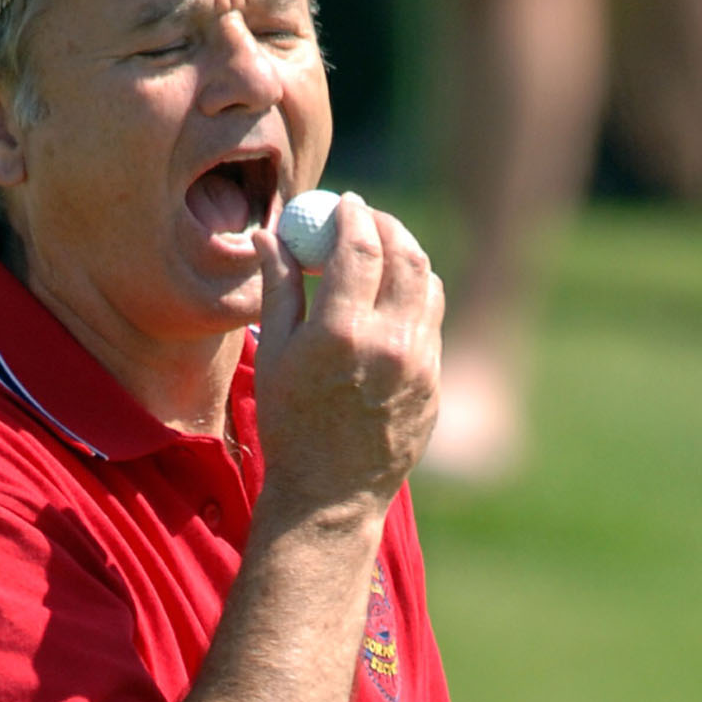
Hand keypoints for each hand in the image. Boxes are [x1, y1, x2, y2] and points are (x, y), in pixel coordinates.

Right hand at [250, 195, 441, 517]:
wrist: (329, 497)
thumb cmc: (290, 427)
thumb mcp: (275, 356)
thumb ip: (278, 288)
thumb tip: (266, 235)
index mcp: (341, 333)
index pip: (360, 246)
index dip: (353, 216)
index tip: (344, 204)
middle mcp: (388, 344)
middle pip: (404, 255)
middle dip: (386, 226)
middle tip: (368, 219)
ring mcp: (419, 365)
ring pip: (427, 283)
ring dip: (406, 257)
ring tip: (382, 255)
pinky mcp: (434, 383)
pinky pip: (432, 320)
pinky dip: (414, 296)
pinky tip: (392, 301)